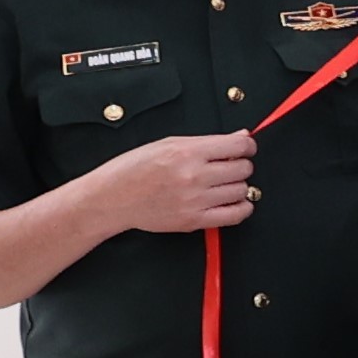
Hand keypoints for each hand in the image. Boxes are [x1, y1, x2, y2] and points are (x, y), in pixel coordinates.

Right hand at [99, 131, 260, 234]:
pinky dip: (241, 207)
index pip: (239, 147)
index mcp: (186, 153)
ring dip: (238, 186)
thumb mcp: (168, 143)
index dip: (247, 146)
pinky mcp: (193, 221)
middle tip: (229, 166)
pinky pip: (235, 215)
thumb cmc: (133, 169)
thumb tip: (241, 137)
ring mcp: (194, 200)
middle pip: (243, 169)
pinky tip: (232, 201)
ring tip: (223, 183)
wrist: (111, 198)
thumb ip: (208, 141)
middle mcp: (193, 176)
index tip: (244, 149)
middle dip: (240, 165)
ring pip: (242, 191)